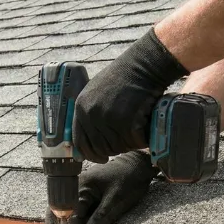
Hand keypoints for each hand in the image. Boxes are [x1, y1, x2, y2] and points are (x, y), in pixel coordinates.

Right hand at [45, 151, 155, 223]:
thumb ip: (101, 219)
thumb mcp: (117, 201)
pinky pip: (67, 209)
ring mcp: (75, 190)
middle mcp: (74, 188)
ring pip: (63, 214)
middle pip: (64, 216)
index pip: (72, 216)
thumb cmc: (128, 180)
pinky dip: (61, 221)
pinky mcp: (81, 194)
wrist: (136, 164)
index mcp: (81, 187)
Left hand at [72, 27, 188, 162]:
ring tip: (135, 132)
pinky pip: (134, 142)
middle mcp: (91, 114)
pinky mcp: (127, 121)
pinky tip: (143, 130)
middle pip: (100, 147)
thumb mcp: (95, 92)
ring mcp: (108, 118)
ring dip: (128, 144)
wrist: (142, 65)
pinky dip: (141, 140)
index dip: (90, 153)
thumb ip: (88, 113)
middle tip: (124, 143)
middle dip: (113, 150)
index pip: (80, 141)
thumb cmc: (122, 78)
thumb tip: (84, 140)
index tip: (100, 158)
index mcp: (81, 108)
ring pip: (117, 147)